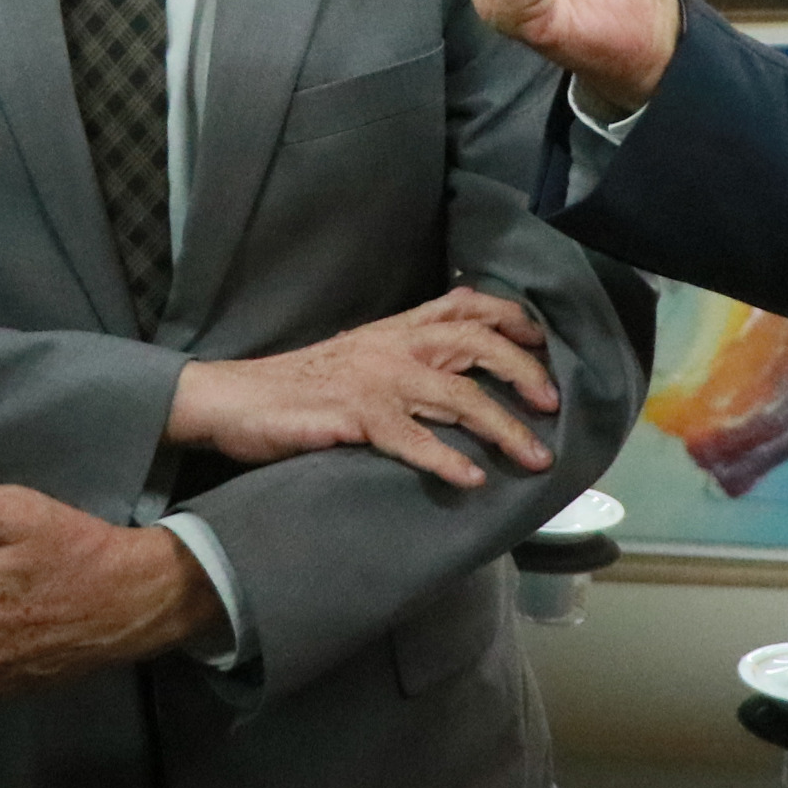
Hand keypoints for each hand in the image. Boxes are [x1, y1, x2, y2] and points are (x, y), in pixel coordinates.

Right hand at [167, 289, 556, 488]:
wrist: (233, 398)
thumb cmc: (299, 386)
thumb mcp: (359, 354)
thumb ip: (405, 353)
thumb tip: (458, 367)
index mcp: (395, 328)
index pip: (467, 306)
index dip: (513, 320)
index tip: (546, 343)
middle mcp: (393, 345)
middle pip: (476, 344)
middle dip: (524, 373)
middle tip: (554, 405)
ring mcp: (375, 379)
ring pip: (458, 395)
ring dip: (503, 427)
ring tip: (535, 457)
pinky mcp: (355, 415)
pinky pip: (413, 438)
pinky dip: (447, 460)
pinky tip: (472, 480)